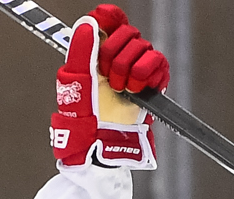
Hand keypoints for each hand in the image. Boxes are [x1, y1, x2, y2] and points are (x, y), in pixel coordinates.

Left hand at [51, 8, 165, 169]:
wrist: (104, 146)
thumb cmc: (83, 123)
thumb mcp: (76, 85)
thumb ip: (81, 52)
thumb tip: (87, 22)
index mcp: (96, 54)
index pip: (108, 19)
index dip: (109, 18)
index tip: (106, 24)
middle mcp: (117, 57)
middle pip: (127, 30)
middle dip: (115, 53)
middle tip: (106, 76)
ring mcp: (136, 68)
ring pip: (142, 45)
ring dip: (128, 70)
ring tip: (120, 90)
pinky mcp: (153, 80)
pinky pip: (157, 60)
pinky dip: (145, 76)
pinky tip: (135, 91)